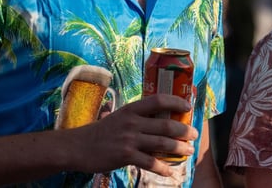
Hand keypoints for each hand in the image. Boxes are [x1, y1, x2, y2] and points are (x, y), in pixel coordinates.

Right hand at [66, 93, 197, 176]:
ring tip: (188, 151)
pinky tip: (170, 171)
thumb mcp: (119, 116)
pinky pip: (149, 162)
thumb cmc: (101, 132)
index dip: (176, 102)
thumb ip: (137, 116)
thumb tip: (159, 118)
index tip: (188, 107)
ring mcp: (129, 139)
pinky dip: (162, 168)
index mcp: (132, 109)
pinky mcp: (125, 155)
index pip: (158, 100)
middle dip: (183, 130)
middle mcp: (132, 122)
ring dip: (178, 148)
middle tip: (194, 135)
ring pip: (161, 144)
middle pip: (165, 125)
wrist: (77, 146)